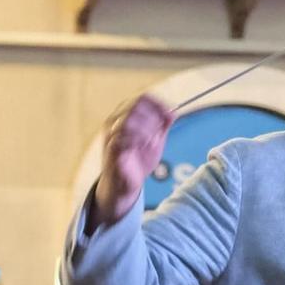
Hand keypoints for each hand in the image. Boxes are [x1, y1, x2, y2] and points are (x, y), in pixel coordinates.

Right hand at [91, 95, 174, 225]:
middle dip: (155, 114)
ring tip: (154, 139)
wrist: (124, 185)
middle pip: (135, 105)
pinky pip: (124, 136)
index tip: (172, 114)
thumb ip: (162, 126)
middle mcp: (114, 121)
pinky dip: (140, 138)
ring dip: (147, 127)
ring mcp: (111, 134)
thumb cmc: (137, 160)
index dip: (159, 104)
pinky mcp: (111, 148)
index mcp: (124, 115)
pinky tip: (146, 145)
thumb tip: (173, 112)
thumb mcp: (154, 140)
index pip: (142, 98)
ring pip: (129, 119)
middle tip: (165, 126)